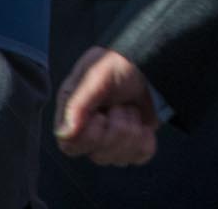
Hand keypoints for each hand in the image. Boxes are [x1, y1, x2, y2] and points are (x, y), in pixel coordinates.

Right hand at [53, 46, 159, 165]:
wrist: (153, 57)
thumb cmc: (120, 62)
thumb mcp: (97, 74)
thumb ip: (78, 102)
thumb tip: (65, 133)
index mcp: (74, 114)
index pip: (71, 146)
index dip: (90, 136)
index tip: (102, 115)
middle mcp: (90, 130)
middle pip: (98, 156)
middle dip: (117, 131)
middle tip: (123, 106)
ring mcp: (113, 138)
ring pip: (118, 159)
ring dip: (132, 133)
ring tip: (132, 109)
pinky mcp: (134, 141)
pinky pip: (138, 158)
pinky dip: (145, 142)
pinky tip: (145, 125)